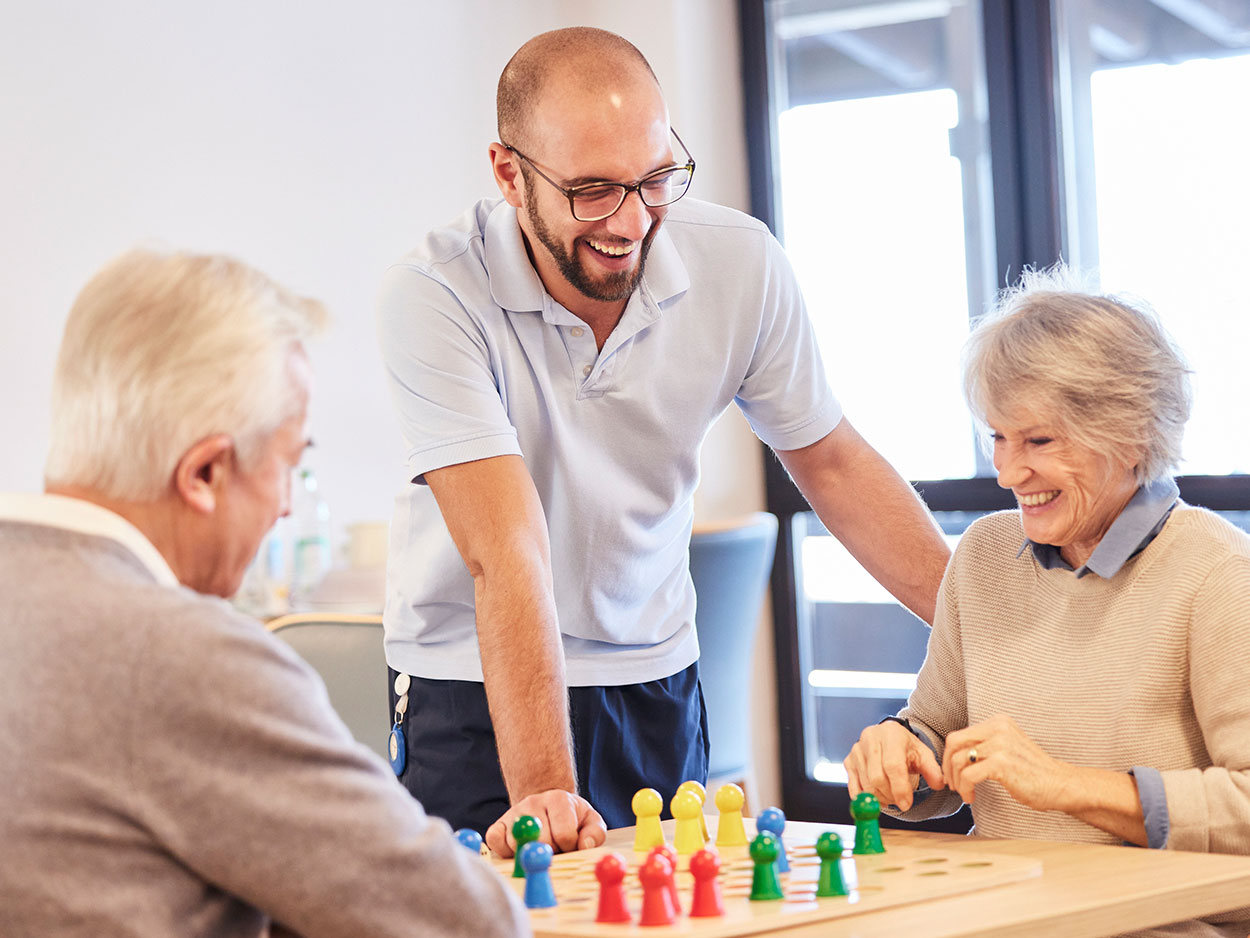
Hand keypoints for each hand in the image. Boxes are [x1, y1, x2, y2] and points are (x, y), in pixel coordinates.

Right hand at [485, 789, 606, 856]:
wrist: (546, 807)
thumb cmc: (571, 819)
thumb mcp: (590, 822)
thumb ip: (594, 834)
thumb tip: (584, 845)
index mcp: (558, 799)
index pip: (564, 835)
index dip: (569, 847)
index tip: (569, 844)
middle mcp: (533, 802)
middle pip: (540, 842)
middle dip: (550, 852)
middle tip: (554, 848)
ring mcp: (513, 813)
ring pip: (519, 845)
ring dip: (530, 854)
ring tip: (539, 847)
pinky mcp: (497, 826)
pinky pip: (496, 844)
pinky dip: (506, 853)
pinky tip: (519, 850)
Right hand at [844, 720, 944, 810]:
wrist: (888, 737)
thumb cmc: (906, 747)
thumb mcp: (923, 754)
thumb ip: (933, 770)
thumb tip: (939, 784)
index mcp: (891, 734)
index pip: (893, 766)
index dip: (900, 788)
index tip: (906, 804)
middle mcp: (870, 738)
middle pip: (876, 777)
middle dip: (890, 795)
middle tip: (900, 801)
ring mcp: (856, 749)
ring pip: (865, 784)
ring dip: (880, 798)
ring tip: (891, 798)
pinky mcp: (848, 761)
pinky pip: (853, 787)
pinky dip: (865, 798)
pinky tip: (878, 798)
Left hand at [943, 714, 1071, 809]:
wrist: (1061, 785)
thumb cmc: (1033, 772)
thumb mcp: (1007, 748)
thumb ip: (985, 745)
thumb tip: (954, 754)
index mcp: (998, 722)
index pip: (960, 735)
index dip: (950, 756)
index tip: (952, 773)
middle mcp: (998, 728)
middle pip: (954, 743)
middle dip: (947, 765)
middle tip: (952, 784)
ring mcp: (1000, 744)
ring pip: (958, 760)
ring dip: (956, 781)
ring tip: (964, 793)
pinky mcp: (1001, 763)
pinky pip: (968, 775)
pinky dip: (965, 789)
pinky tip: (971, 797)